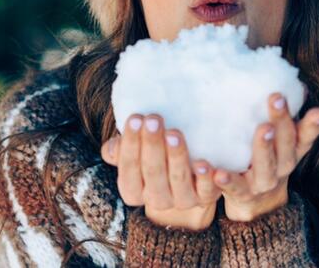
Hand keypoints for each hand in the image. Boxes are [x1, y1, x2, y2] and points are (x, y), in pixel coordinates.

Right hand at [101, 114, 221, 230]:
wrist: (186, 180)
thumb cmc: (154, 158)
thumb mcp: (135, 153)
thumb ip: (119, 150)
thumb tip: (112, 148)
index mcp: (133, 191)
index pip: (128, 169)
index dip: (131, 145)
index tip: (135, 119)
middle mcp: (156, 200)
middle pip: (153, 173)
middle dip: (153, 145)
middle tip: (154, 120)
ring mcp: (182, 201)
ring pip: (178, 181)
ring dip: (176, 157)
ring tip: (174, 134)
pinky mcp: (205, 197)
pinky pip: (206, 191)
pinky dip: (206, 178)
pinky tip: (203, 164)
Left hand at [213, 92, 318, 221]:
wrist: (258, 204)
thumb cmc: (268, 159)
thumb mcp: (281, 140)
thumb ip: (288, 116)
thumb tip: (299, 85)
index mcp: (292, 151)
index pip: (305, 136)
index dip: (312, 124)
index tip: (318, 110)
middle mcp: (282, 167)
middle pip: (285, 145)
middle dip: (282, 121)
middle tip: (276, 99)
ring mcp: (263, 182)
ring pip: (266, 166)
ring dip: (263, 147)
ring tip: (262, 129)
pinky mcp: (242, 194)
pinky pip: (234, 187)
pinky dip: (227, 181)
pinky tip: (217, 173)